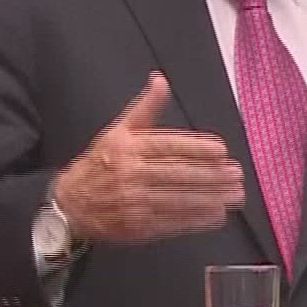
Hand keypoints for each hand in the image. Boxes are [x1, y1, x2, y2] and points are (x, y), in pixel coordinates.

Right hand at [50, 72, 244, 243]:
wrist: (71, 203)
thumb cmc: (99, 163)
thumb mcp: (119, 129)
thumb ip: (146, 107)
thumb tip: (160, 80)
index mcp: (128, 147)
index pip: (168, 146)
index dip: (197, 148)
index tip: (221, 151)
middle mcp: (130, 174)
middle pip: (177, 174)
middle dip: (211, 175)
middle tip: (236, 174)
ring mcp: (134, 202)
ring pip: (178, 199)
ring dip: (210, 198)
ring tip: (234, 195)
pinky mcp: (137, 226)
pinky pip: (172, 222)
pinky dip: (196, 220)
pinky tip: (216, 215)